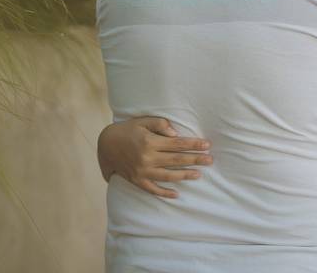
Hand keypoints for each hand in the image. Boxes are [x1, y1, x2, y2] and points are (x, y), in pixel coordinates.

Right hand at [97, 117, 212, 198]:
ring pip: (168, 176)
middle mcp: (147, 158)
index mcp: (150, 142)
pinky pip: (153, 189)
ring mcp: (142, 172)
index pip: (177, 144)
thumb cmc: (127, 130)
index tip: (207, 145)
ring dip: (185, 175)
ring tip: (199, 175)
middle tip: (210, 160)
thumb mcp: (142, 121)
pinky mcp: (137, 180)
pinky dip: (165, 193)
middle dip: (195, 160)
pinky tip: (177, 194)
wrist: (106, 145)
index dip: (193, 144)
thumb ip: (160, 125)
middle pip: (176, 160)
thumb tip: (176, 134)